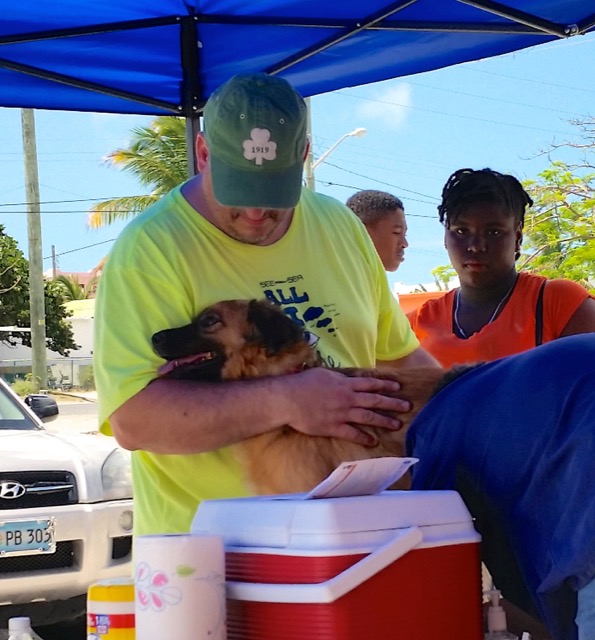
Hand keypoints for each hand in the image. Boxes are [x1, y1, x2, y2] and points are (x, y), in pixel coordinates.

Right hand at [279, 367, 409, 446]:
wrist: (289, 399)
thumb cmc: (303, 383)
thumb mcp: (324, 374)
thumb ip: (340, 378)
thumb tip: (350, 378)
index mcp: (346, 383)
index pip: (371, 383)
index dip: (386, 385)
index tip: (398, 387)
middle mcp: (348, 398)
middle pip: (375, 400)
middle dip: (393, 403)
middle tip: (407, 406)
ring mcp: (342, 413)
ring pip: (368, 417)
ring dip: (384, 420)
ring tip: (397, 424)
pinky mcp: (334, 427)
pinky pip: (353, 433)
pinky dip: (364, 438)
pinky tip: (373, 441)